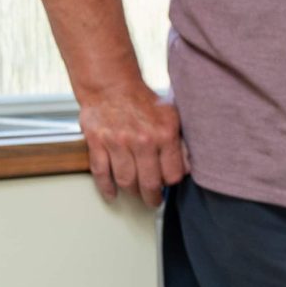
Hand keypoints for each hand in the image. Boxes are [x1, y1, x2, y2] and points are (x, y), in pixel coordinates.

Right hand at [76, 83, 188, 205]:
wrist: (111, 85)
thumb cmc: (143, 100)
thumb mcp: (172, 116)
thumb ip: (180, 142)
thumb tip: (187, 167)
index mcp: (164, 134)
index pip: (173, 174)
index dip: (171, 182)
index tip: (168, 184)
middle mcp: (142, 141)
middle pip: (150, 182)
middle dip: (152, 197)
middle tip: (153, 201)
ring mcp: (118, 143)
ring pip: (126, 181)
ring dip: (132, 193)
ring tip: (136, 195)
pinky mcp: (97, 143)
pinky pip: (101, 173)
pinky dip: (106, 188)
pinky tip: (112, 194)